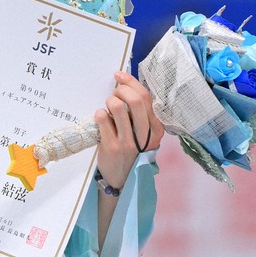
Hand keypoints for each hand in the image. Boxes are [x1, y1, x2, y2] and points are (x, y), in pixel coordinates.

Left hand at [94, 70, 163, 190]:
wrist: (121, 180)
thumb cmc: (131, 152)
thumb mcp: (142, 136)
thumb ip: (139, 116)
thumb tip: (124, 87)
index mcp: (156, 130)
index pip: (146, 98)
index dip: (131, 83)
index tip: (119, 76)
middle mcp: (145, 135)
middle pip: (135, 100)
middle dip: (121, 89)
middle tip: (114, 92)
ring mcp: (128, 142)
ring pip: (118, 107)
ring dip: (110, 101)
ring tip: (108, 107)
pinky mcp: (112, 146)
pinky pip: (103, 119)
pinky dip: (100, 114)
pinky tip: (101, 119)